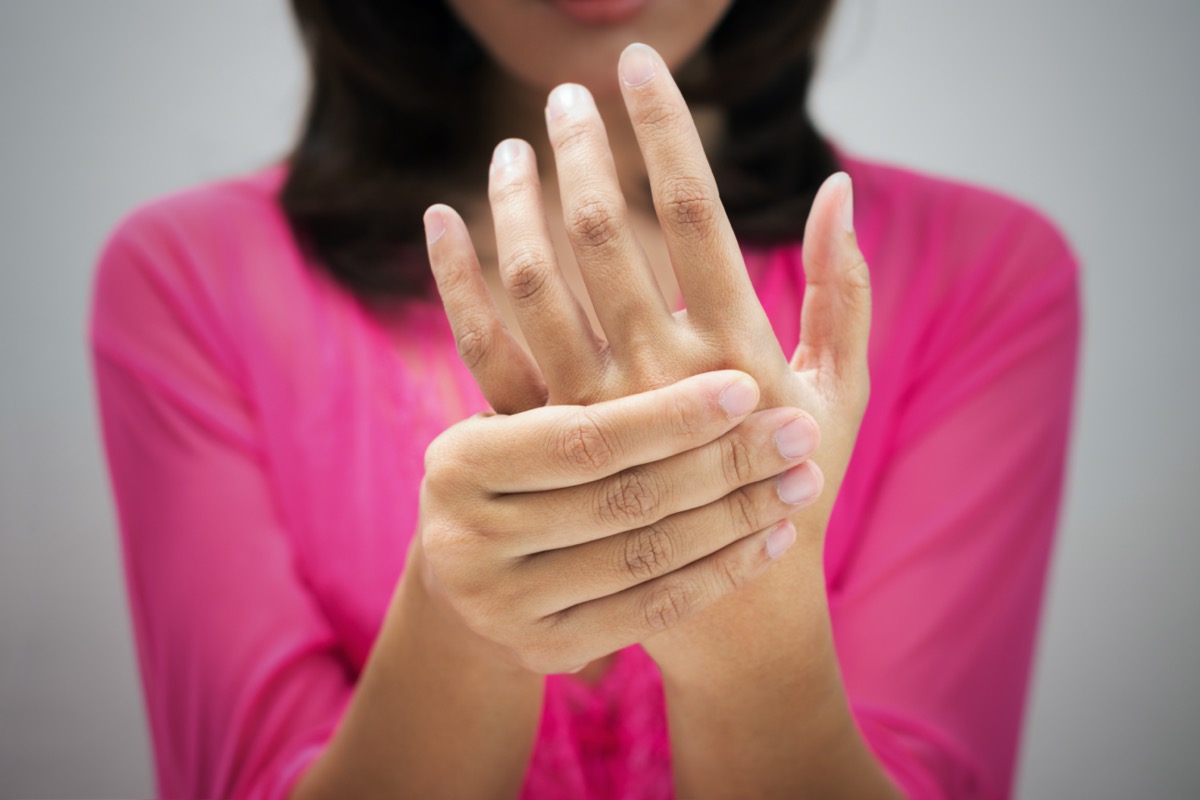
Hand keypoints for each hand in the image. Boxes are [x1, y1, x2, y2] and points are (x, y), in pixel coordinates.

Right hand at [415, 370, 822, 674]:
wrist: (478, 569)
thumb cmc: (520, 459)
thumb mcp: (518, 400)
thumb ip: (568, 339)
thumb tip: (670, 265)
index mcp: (459, 460)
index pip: (584, 438)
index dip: (667, 415)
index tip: (746, 385)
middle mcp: (466, 539)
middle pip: (623, 501)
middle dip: (723, 465)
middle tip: (798, 432)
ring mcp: (502, 605)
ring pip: (647, 557)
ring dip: (736, 516)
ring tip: (803, 478)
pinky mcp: (543, 650)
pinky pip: (653, 609)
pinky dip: (720, 571)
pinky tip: (772, 536)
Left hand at [423, 43, 870, 669]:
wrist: (723, 606)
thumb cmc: (791, 486)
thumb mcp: (840, 394)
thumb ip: (844, 292)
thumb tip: (839, 189)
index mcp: (734, 350)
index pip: (689, 211)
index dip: (662, 128)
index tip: (637, 64)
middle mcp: (654, 375)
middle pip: (601, 231)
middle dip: (582, 147)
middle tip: (567, 91)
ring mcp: (587, 410)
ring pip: (533, 279)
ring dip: (516, 200)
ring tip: (513, 144)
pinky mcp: (537, 442)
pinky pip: (482, 348)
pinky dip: (456, 281)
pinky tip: (443, 220)